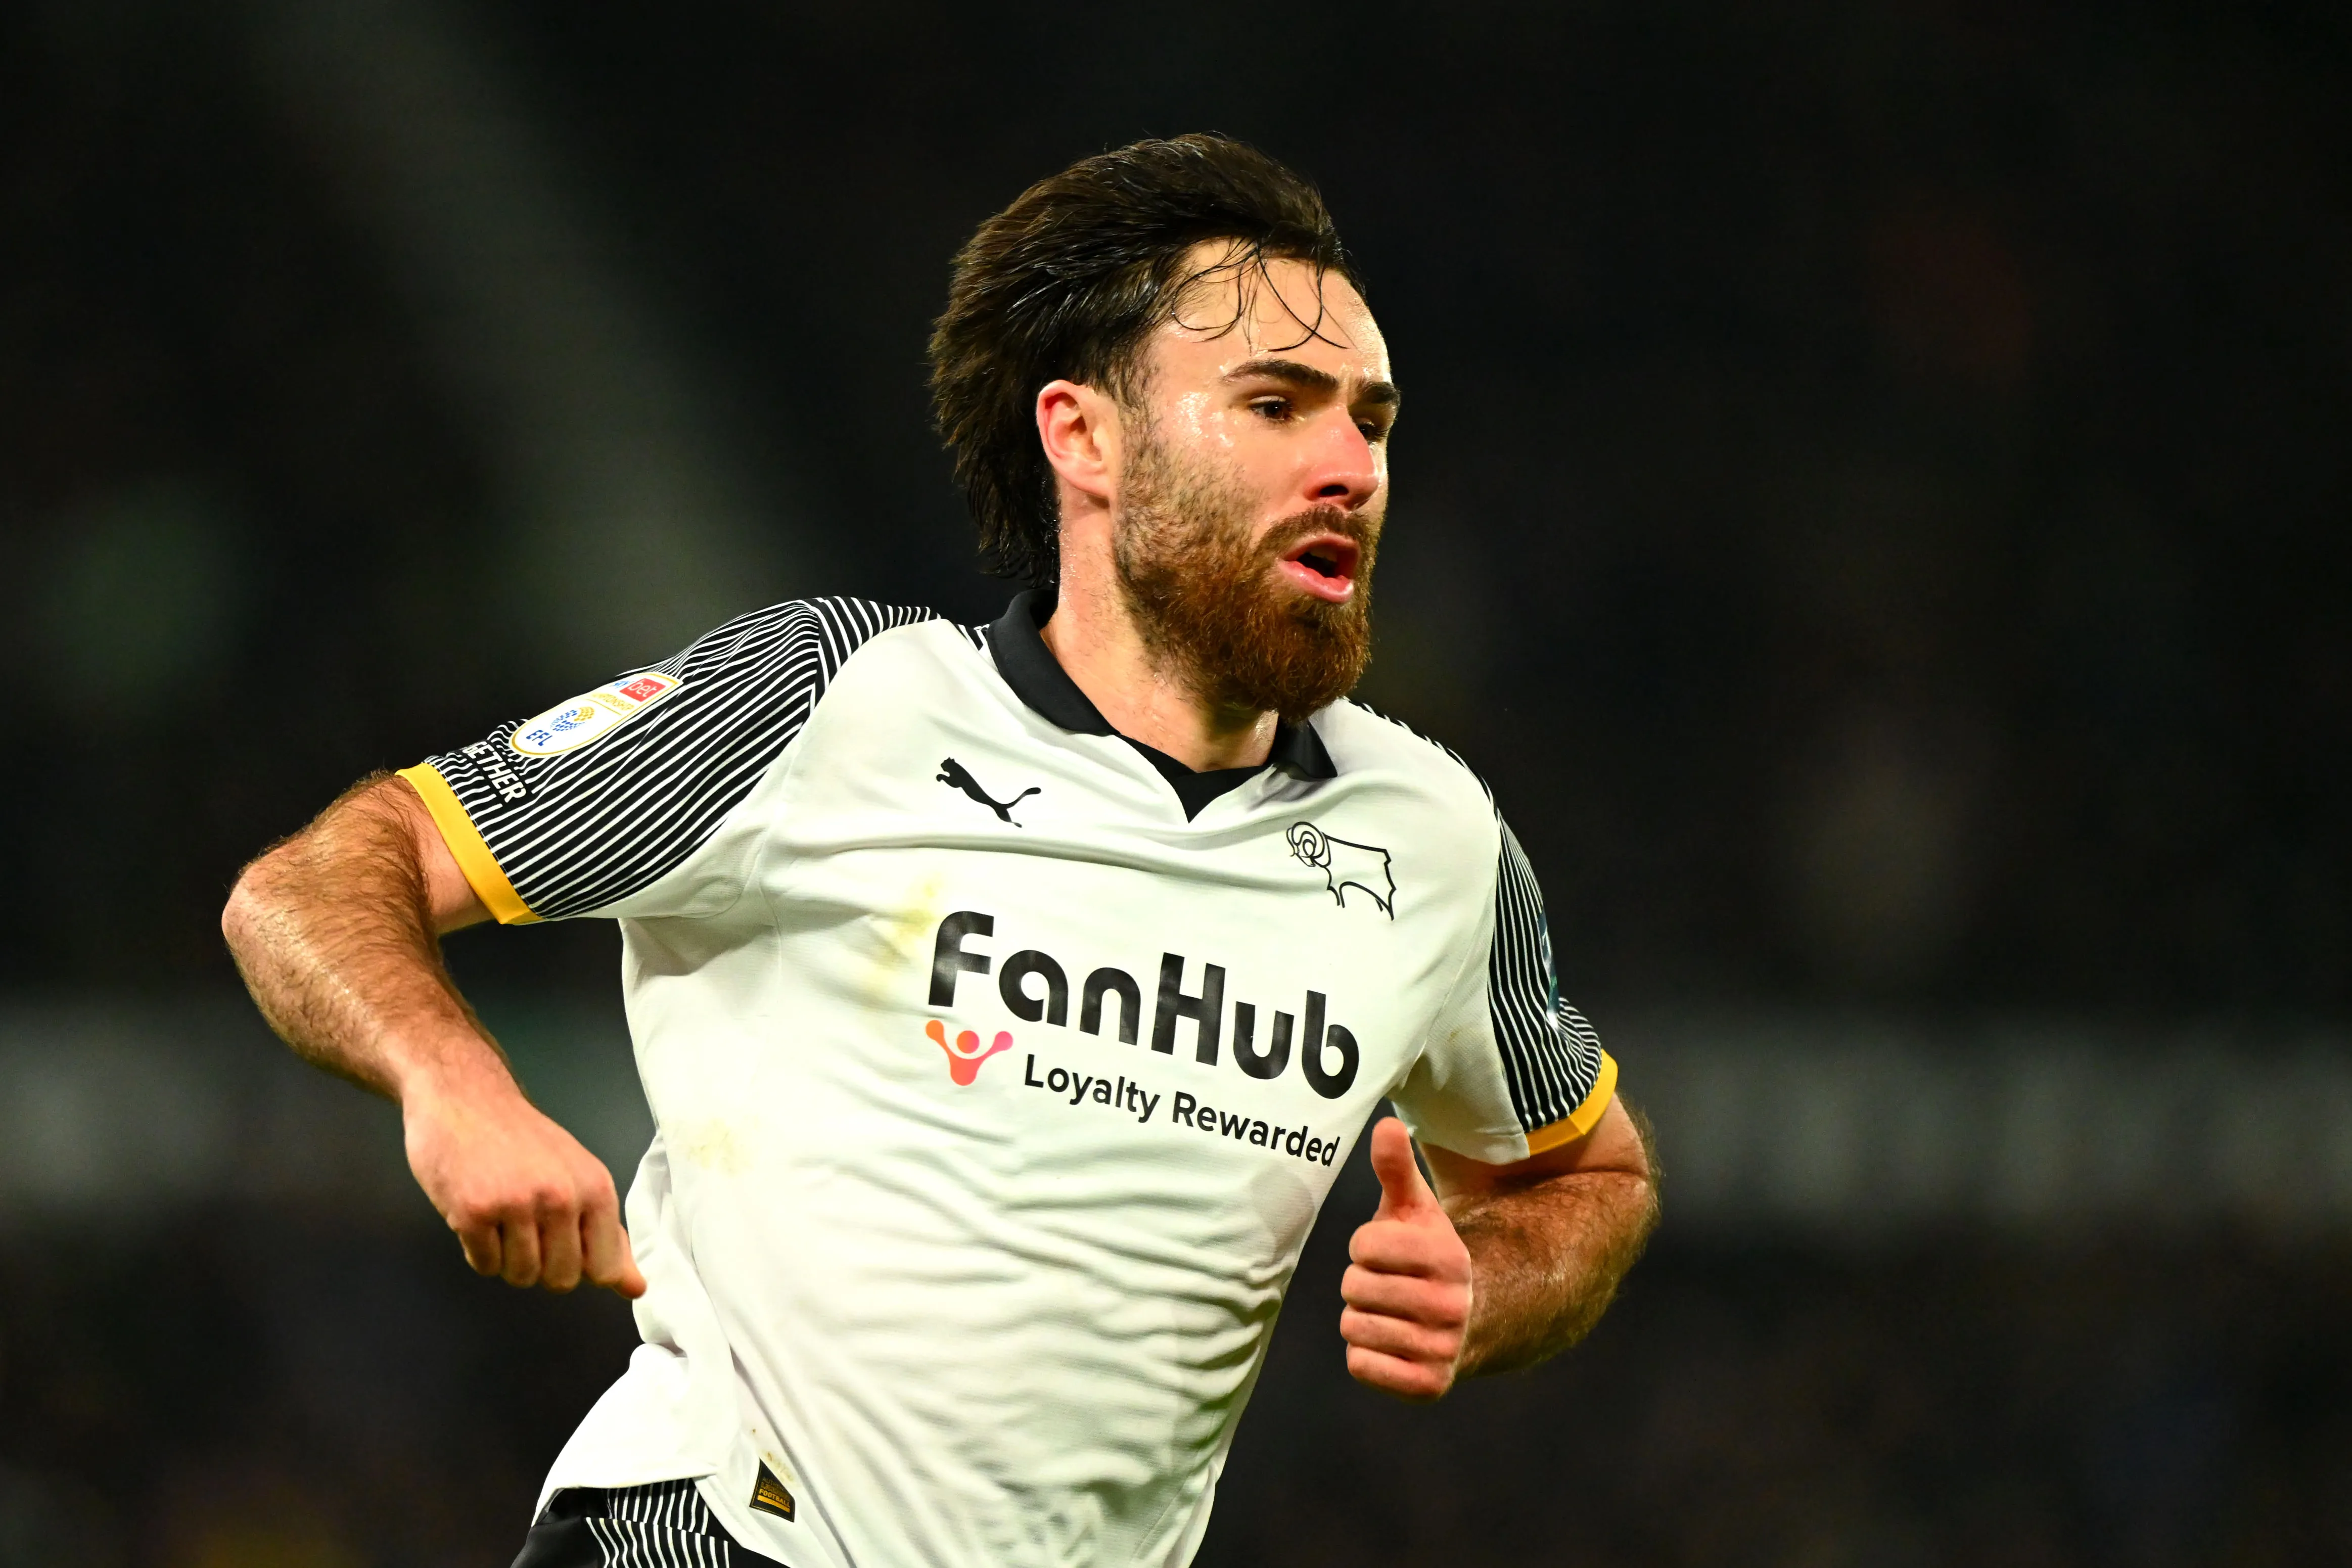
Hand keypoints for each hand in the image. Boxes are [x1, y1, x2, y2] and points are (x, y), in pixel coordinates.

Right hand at [403, 1077, 645, 1298]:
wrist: (465, 1096)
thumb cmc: (522, 1140)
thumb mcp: (578, 1177)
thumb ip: (606, 1234)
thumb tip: (635, 1287)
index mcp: (596, 1189)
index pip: (603, 1269)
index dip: (580, 1267)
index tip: (563, 1243)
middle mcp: (561, 1197)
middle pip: (560, 1280)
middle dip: (540, 1265)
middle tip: (526, 1225)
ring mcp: (517, 1205)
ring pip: (520, 1276)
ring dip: (507, 1258)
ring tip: (502, 1216)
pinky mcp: (474, 1212)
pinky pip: (484, 1266)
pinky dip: (478, 1251)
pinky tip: (478, 1216)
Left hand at [1340, 1116, 1471, 1400]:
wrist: (1468, 1319)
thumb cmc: (1425, 1256)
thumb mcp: (1415, 1211)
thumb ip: (1397, 1169)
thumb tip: (1385, 1123)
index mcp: (1449, 1258)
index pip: (1363, 1246)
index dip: (1366, 1246)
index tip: (1388, 1252)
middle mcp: (1451, 1307)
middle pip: (1354, 1287)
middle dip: (1362, 1282)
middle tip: (1389, 1285)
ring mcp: (1441, 1351)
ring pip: (1353, 1326)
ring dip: (1362, 1318)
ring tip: (1391, 1312)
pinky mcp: (1427, 1387)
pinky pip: (1359, 1365)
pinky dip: (1365, 1355)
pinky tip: (1391, 1342)